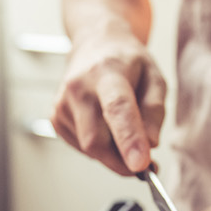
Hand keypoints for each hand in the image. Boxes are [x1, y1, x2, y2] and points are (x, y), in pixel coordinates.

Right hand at [52, 31, 165, 175]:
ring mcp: (62, 104)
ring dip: (112, 152)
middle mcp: (78, 88)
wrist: (94, 46)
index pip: (117, 108)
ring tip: (122, 127)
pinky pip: (82, 147)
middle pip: (97, 140)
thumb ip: (155, 110)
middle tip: (145, 162)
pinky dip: (99, 147)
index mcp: (107, 72)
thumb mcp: (154, 77)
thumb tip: (150, 144)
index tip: (141, 164)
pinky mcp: (55, 118)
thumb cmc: (127, 63)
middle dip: (122, 161)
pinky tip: (104, 125)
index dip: (129, 139)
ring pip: (90, 149)